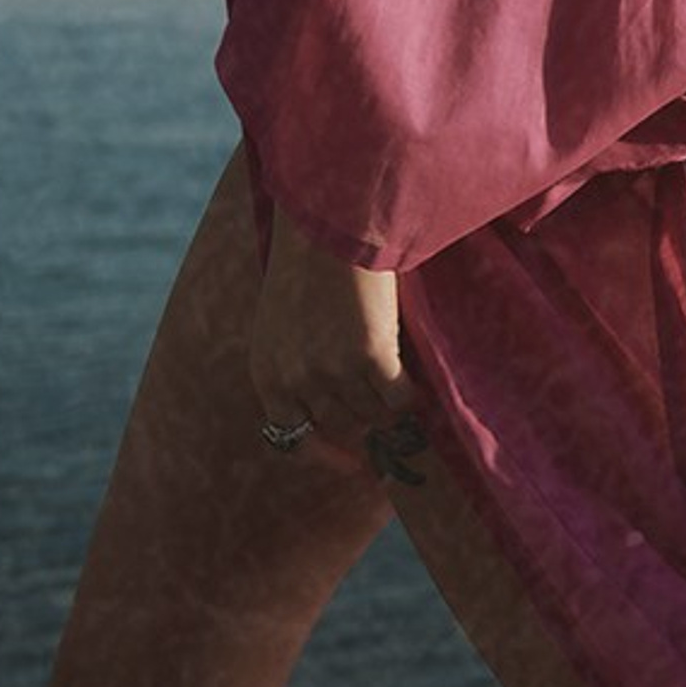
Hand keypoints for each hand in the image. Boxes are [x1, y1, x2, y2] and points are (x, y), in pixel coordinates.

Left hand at [247, 206, 412, 476]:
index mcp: (266, 374)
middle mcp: (295, 380)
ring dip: (390, 409)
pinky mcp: (371, 357)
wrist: (328, 223)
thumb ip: (297, 364)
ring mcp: (333, 372)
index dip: (326, 456)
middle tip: (392, 427)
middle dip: (366, 430)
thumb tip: (338, 406)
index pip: (293, 439)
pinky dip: (412, 397)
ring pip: (373, 416)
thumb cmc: (308, 263)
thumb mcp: (282, 323)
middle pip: (340, 428)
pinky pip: (399, 398)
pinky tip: (419, 384)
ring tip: (405, 393)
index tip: (354, 463)